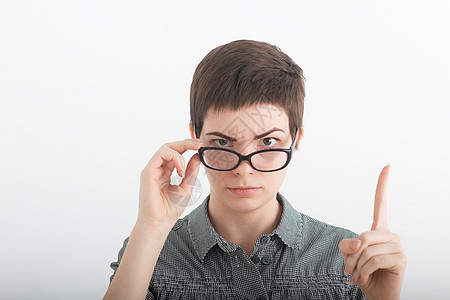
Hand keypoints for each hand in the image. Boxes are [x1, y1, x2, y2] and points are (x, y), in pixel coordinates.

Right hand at [137, 138, 202, 227]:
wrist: (159, 223)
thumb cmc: (170, 209)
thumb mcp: (187, 187)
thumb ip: (191, 171)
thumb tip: (197, 156)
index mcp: (166, 172)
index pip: (176, 153)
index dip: (188, 146)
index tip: (201, 145)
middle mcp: (158, 169)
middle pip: (170, 147)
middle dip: (186, 143)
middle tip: (199, 143)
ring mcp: (152, 170)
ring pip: (165, 148)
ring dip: (181, 148)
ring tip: (191, 158)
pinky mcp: (148, 172)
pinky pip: (160, 155)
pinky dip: (174, 157)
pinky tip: (181, 168)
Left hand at [339, 165, 406, 299]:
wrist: (375, 293)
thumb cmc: (362, 272)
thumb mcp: (349, 255)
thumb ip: (348, 244)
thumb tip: (358, 242)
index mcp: (378, 230)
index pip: (381, 203)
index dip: (383, 185)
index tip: (387, 166)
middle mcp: (390, 235)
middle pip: (363, 235)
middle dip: (351, 255)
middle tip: (349, 269)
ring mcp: (397, 246)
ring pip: (367, 248)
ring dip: (356, 265)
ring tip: (356, 275)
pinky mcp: (400, 259)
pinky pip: (374, 259)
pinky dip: (363, 271)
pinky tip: (363, 278)